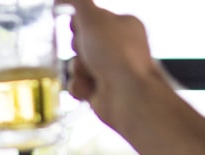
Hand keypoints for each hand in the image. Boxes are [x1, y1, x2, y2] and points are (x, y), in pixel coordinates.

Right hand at [56, 0, 162, 128]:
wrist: (127, 96)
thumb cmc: (116, 55)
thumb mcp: (93, 18)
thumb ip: (77, 1)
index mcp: (123, 25)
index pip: (91, 18)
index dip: (79, 23)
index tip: (78, 26)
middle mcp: (119, 47)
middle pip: (81, 42)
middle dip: (79, 48)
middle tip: (89, 52)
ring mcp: (110, 71)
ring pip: (77, 64)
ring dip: (78, 69)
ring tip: (92, 73)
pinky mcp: (100, 91)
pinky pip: (78, 84)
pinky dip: (80, 87)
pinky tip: (90, 89)